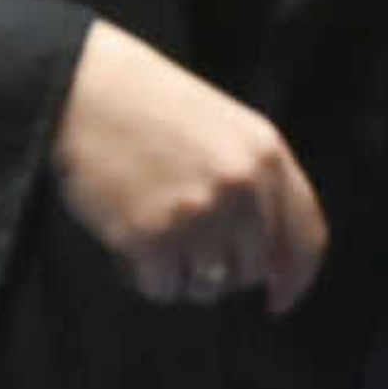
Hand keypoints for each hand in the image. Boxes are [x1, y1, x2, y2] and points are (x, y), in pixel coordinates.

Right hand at [50, 21, 327, 310]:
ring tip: (153, 227)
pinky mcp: (153, 237)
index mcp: (267, 154)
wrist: (81, 89)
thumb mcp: (224, 129)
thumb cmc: (147, 107)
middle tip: (184, 247)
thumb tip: (271, 265)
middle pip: (252, 269)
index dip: (296, 277)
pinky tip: (128, 235)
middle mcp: (242, 186)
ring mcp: (199, 213)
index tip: (278, 299)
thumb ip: (256, 183)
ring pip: (208, 286)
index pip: (306, 235)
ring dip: (181, 273)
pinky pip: (163, 288)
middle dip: (223, 272)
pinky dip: (145, 275)